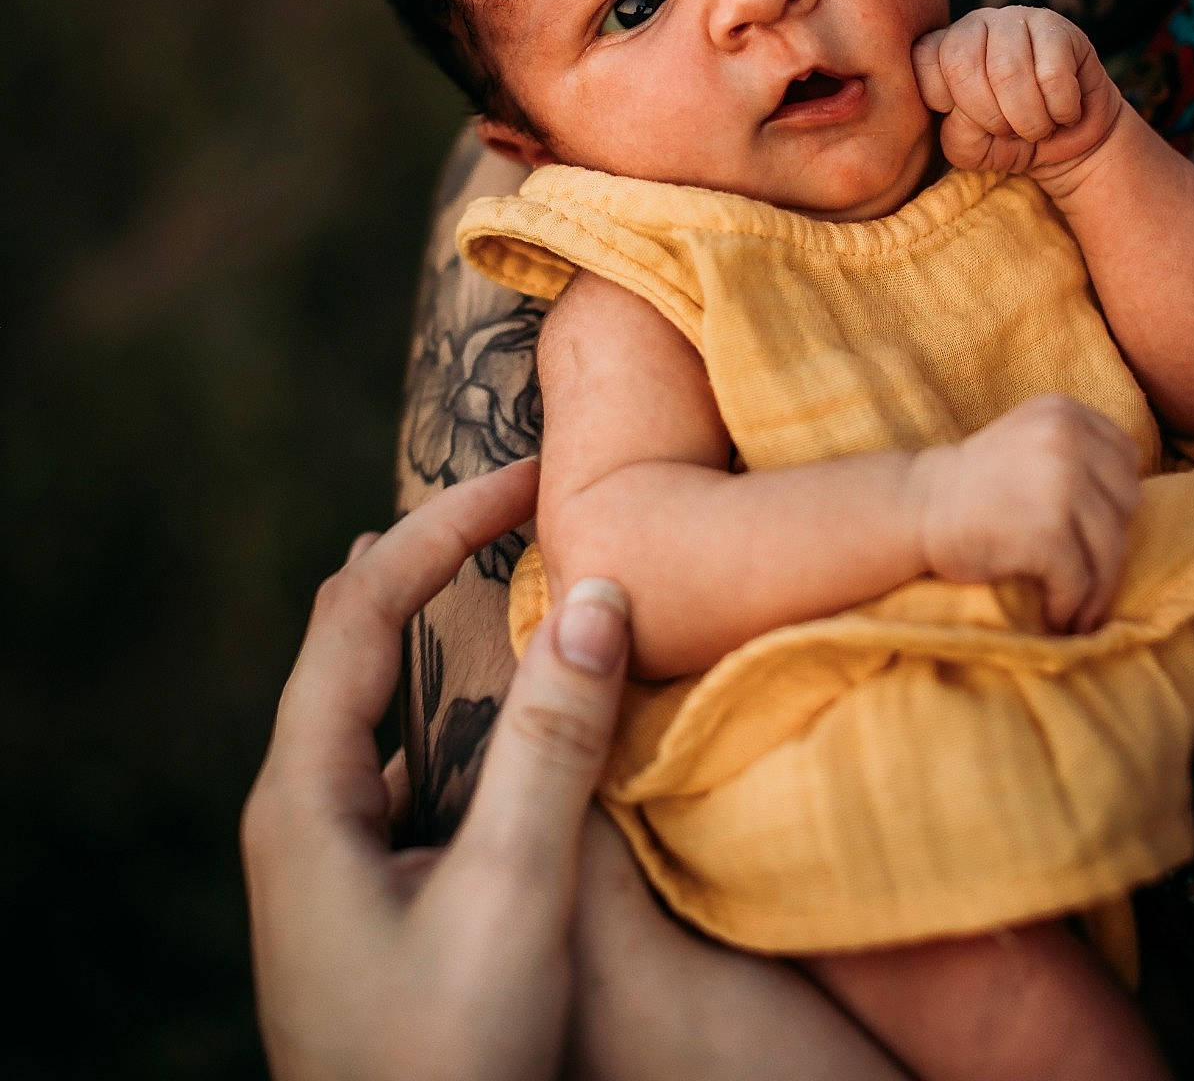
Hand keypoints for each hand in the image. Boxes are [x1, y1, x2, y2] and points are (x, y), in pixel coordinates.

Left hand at [241, 460, 628, 1080]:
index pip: (362, 600)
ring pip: (375, 693)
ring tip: (519, 564)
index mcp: (303, 794)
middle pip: (353, 630)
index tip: (535, 471)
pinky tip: (510, 703)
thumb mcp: (510, 901)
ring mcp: (325, 851)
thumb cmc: (446, 1064)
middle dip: (434, 549)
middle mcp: (298, 806)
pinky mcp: (363, 889)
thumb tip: (595, 594)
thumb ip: (550, 747)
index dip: (447, 521)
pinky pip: (403, 753)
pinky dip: (460, 697)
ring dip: (446, 621)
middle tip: (526, 496)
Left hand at [912, 5, 1121, 181]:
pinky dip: (1060, 109)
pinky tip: (1065, 112)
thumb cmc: (1013, 141)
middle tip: (1012, 132)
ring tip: (1039, 128)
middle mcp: (972, 26)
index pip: (922, 64)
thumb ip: (956, 132)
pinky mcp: (1056, 27)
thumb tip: (963, 111)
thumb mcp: (975, 149)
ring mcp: (1013, 19)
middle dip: (989, 116)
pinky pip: (1052, 74)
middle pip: (960, 64)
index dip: (947, 105)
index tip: (973, 124)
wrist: (1071, 140)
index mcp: (941, 50)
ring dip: (1028, 118)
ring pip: (1006, 70)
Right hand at [912, 393, 1141, 631]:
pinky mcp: (1048, 532)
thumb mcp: (1029, 438)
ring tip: (1080, 610)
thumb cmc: (977, 483)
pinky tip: (1056, 616)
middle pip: (1126, 503)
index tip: (1093, 526)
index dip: (1113, 497)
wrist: (918, 506)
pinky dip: (1070, 606)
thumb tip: (1136, 501)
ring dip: (1097, 590)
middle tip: (1086, 570)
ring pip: (1110, 549)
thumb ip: (1077, 449)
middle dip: (1109, 541)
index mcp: (1065, 412)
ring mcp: (1059, 484)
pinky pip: (1080, 581)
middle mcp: (1067, 439)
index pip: (1125, 459)